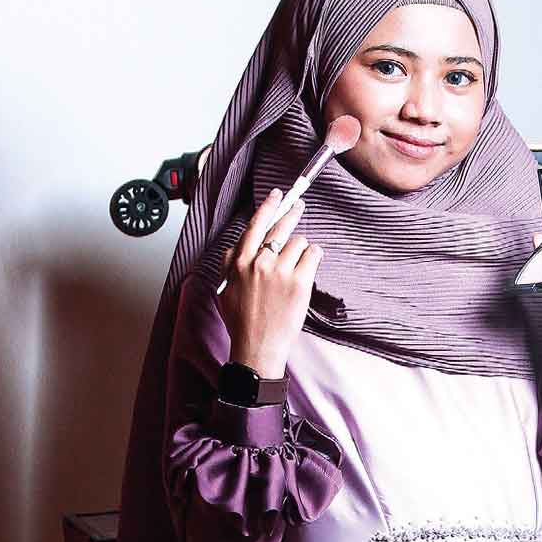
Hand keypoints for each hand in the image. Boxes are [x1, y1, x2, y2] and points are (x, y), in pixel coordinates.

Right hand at [216, 188, 323, 378]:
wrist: (258, 346)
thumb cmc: (242, 322)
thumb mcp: (226, 289)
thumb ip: (230, 265)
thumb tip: (236, 249)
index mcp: (239, 263)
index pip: (255, 225)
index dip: (268, 207)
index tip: (276, 195)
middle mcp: (259, 263)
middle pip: (280, 226)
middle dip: (291, 212)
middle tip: (298, 206)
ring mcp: (280, 271)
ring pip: (299, 241)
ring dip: (301, 249)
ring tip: (298, 264)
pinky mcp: (299, 281)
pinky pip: (313, 254)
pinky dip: (314, 257)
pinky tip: (309, 266)